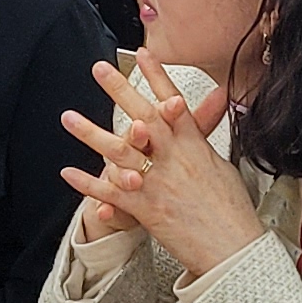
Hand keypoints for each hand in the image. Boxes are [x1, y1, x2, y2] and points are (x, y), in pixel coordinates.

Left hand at [58, 61, 268, 278]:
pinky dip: (88, 183)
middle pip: (143, 116)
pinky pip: (110, 192)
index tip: (143, 54)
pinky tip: (68, 172)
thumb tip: (207, 123)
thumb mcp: (224, 168)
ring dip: (90, 133)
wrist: (233, 248)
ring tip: (68, 117)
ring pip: (119, 151)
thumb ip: (205, 142)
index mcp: (195, 147)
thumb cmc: (232, 212)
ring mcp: (158, 181)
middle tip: (100, 68)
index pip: (174, 102)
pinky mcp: (146, 207)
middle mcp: (174, 159)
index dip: (157, 77)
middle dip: (120, 90)